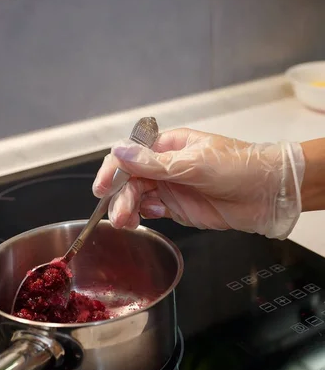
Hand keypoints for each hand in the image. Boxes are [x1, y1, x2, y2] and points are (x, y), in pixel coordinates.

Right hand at [93, 128, 304, 239]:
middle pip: (130, 180)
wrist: (267, 194)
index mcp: (168, 146)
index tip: (102, 188)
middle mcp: (165, 166)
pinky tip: (149, 217)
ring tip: (127, 223)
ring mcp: (171, 187)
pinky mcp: (178, 207)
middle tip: (120, 216)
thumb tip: (119, 152)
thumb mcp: (193, 164)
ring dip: (128, 209)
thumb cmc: (238, 168)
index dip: (112, 171)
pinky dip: (145, 215)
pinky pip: (152, 211)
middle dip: (120, 197)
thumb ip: (154, 163)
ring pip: (138, 197)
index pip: (130, 156)